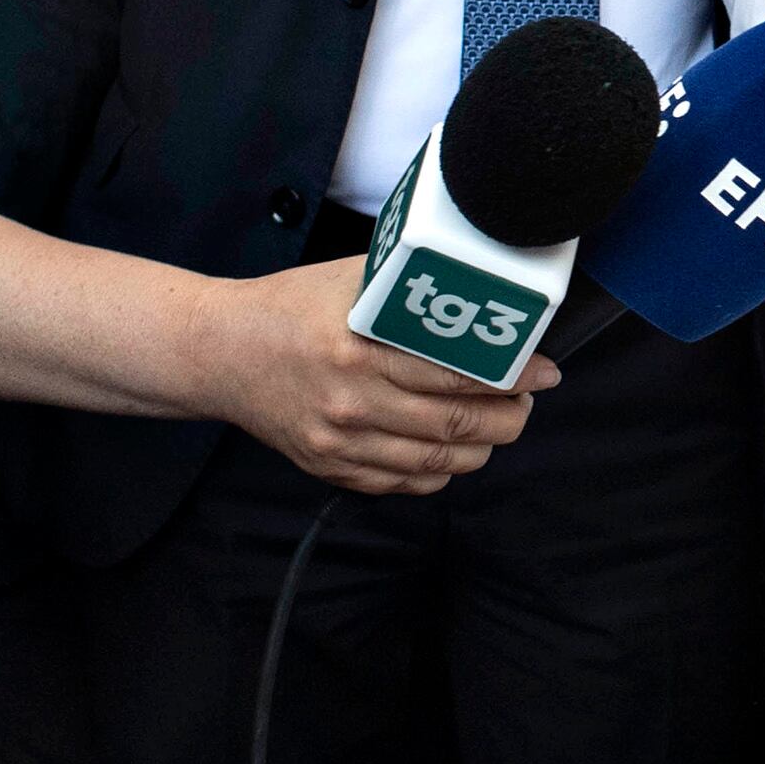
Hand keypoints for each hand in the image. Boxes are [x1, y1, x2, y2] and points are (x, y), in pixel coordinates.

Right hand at [198, 262, 545, 494]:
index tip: (542, 371)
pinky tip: (453, 449)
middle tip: (526, 399)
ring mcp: (339, 444)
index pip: (456, 373)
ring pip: (437, 463)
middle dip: (508, 416)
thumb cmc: (291, 307)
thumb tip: (480, 286)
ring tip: (498, 423)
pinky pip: (404, 483)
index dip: (510, 376)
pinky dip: (440, 471)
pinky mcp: (330, 468)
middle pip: (456, 426)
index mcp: (359, 349)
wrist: (222, 353)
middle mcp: (350, 403)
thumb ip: (410, 287)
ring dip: (482, 447)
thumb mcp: (351, 280)